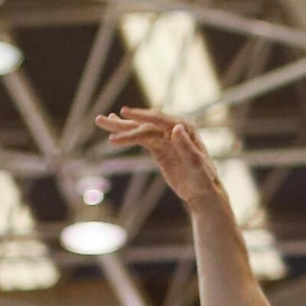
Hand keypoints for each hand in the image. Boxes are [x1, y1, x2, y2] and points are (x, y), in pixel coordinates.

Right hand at [95, 108, 219, 204]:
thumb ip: (186, 147)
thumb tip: (175, 127)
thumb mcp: (197, 165)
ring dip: (121, 127)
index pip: (159, 120)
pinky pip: (140, 138)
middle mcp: (174, 128)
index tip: (125, 112)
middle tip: (104, 119)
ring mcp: (165, 137)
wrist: (203, 192)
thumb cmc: (204, 180)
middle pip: (146, 122)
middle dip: (124, 122)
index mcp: (184, 128)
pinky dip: (127, 135)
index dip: (141, 116)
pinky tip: (115, 131)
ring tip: (101, 121)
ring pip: (140, 129)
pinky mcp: (159, 147)